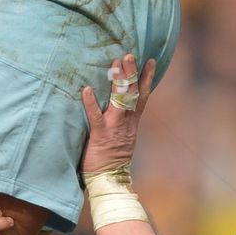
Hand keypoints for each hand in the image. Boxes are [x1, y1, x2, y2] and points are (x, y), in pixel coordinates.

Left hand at [80, 54, 153, 177]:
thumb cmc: (112, 159)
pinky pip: (95, 115)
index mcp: (132, 122)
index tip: (149, 60)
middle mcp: (126, 122)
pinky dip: (90, 102)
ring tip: (115, 64)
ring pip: (120, 100)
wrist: (110, 180)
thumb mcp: (124, 138)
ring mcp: (114, 127)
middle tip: (129, 54)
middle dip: (131, 73)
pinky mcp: (100, 134)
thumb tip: (120, 106)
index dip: (147, 77)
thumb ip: (123, 121)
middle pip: (133, 93)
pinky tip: (86, 89)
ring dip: (118, 81)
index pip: (143, 95)